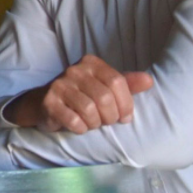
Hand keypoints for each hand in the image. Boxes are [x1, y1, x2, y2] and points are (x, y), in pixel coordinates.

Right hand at [6, 55, 153, 133]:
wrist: (43, 103)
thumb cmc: (81, 96)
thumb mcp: (104, 87)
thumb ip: (127, 84)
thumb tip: (149, 81)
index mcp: (92, 63)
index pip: (117, 81)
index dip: (126, 103)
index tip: (126, 117)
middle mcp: (75, 70)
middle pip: (105, 98)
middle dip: (111, 116)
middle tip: (107, 122)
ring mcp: (60, 85)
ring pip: (89, 110)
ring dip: (95, 123)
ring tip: (92, 123)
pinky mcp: (49, 102)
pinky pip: (74, 121)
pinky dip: (81, 128)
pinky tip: (80, 127)